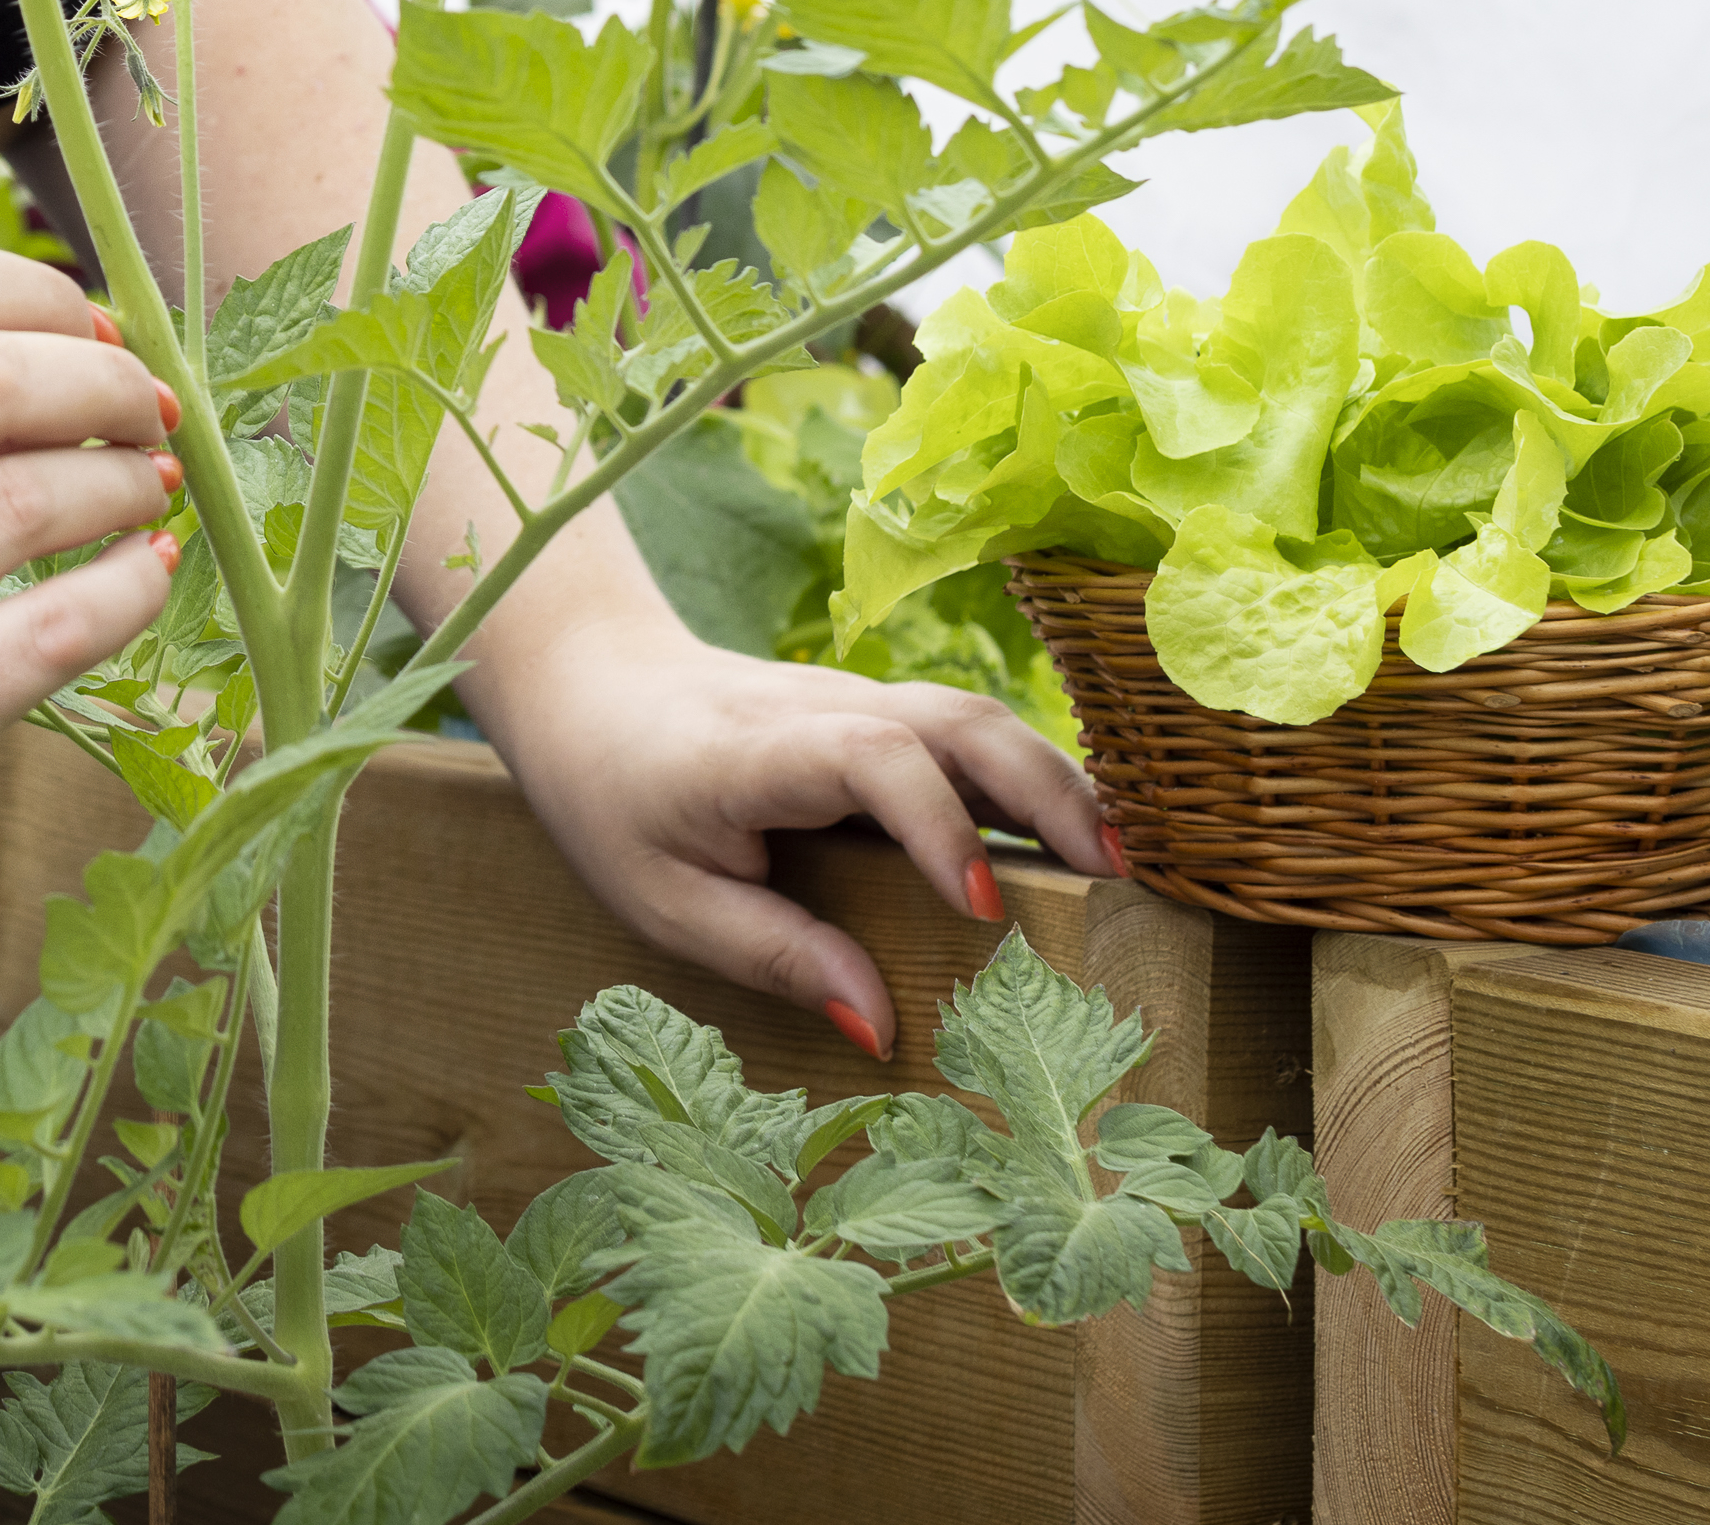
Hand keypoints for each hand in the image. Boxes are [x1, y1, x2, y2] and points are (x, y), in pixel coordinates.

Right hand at [0, 245, 177, 1069]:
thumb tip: (8, 355)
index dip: (35, 290)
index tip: (91, 323)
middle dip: (106, 376)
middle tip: (150, 406)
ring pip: (29, 496)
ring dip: (124, 480)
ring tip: (147, 489)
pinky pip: (51, 634)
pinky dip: (127, 591)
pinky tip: (146, 579)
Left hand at [468, 609, 1116, 1057]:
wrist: (587, 682)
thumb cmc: (616, 798)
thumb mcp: (664, 898)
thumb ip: (773, 955)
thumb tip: (882, 1027)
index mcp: (757, 751)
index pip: (873, 758)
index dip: (938, 826)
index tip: (979, 909)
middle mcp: (822, 705)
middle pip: (956, 720)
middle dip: (1046, 794)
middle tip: (1116, 883)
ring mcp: (856, 695)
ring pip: (977, 718)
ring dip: (1057, 783)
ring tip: (1122, 870)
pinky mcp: (876, 708)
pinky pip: (966, 732)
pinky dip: (1030, 778)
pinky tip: (1074, 841)